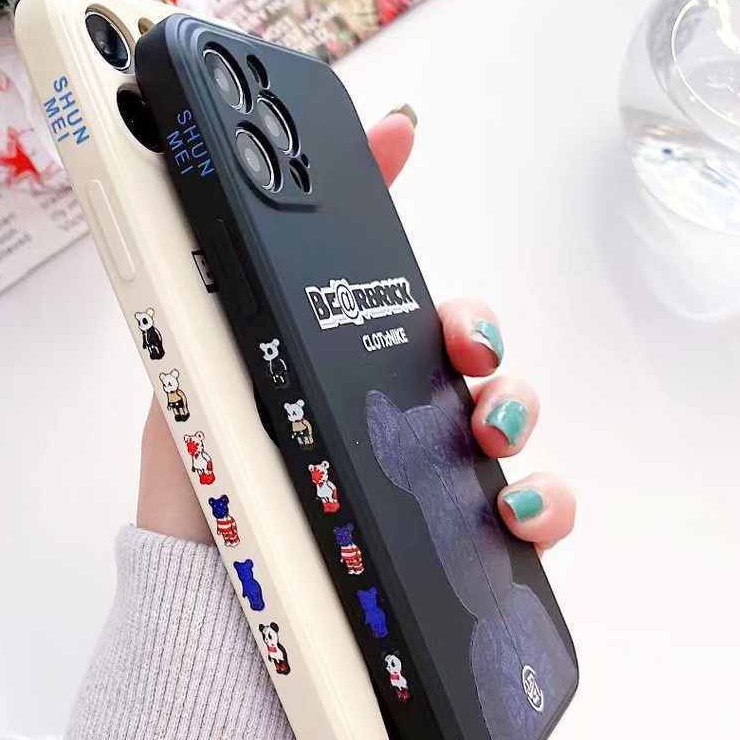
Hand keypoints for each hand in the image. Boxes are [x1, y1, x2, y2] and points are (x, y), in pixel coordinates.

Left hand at [137, 108, 575, 553]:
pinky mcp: (456, 542)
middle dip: (477, 328)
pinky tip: (516, 508)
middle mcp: (390, 412)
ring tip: (488, 428)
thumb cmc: (200, 485)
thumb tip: (203, 199)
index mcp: (335, 367)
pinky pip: (533, 515)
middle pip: (467, 347)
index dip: (395, 212)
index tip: (401, 140)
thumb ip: (210, 292)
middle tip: (462, 343)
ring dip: (516, 406)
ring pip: (511, 417)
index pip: (388, 290)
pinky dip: (545, 503)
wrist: (210, 598)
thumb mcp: (193, 375)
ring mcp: (428, 473)